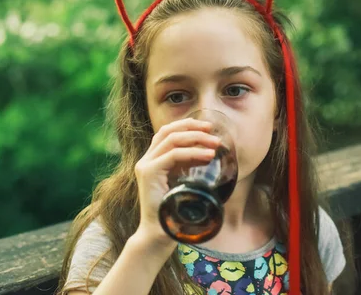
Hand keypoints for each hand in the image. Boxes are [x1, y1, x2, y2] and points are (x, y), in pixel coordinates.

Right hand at [134, 118, 220, 245]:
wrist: (158, 235)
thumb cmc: (174, 212)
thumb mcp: (183, 183)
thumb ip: (189, 167)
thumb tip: (210, 153)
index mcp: (153, 160)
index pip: (167, 133)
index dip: (187, 126)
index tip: (208, 128)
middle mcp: (146, 160)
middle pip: (168, 131)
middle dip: (192, 127)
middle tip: (212, 131)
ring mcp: (145, 165)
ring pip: (171, 139)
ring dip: (196, 138)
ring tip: (215, 143)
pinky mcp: (149, 174)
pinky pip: (173, 155)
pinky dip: (193, 153)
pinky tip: (208, 156)